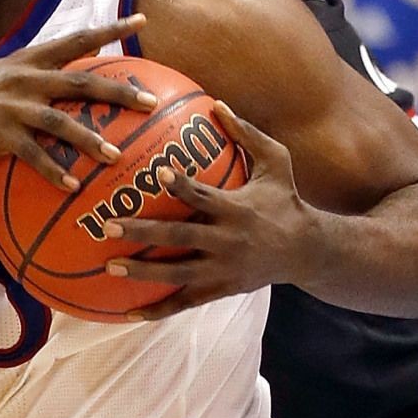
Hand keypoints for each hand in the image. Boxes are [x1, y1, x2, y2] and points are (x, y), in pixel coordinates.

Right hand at [0, 16, 157, 189]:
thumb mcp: (8, 80)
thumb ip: (43, 72)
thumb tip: (90, 67)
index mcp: (28, 60)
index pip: (76, 40)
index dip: (109, 30)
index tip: (141, 20)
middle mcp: (22, 78)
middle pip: (78, 82)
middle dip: (117, 92)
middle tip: (150, 102)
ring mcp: (9, 105)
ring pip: (59, 121)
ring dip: (89, 139)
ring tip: (115, 155)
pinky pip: (33, 155)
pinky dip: (54, 170)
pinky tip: (74, 186)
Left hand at [101, 103, 320, 319]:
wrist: (309, 251)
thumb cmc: (286, 199)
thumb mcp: (277, 163)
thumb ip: (248, 134)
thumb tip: (216, 103)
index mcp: (237, 209)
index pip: (204, 196)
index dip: (182, 186)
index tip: (159, 173)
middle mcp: (228, 242)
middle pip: (180, 238)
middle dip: (144, 232)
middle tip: (109, 225)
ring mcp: (223, 270)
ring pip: (178, 275)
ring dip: (142, 273)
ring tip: (109, 267)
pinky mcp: (222, 290)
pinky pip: (186, 303)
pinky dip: (158, 310)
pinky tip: (129, 313)